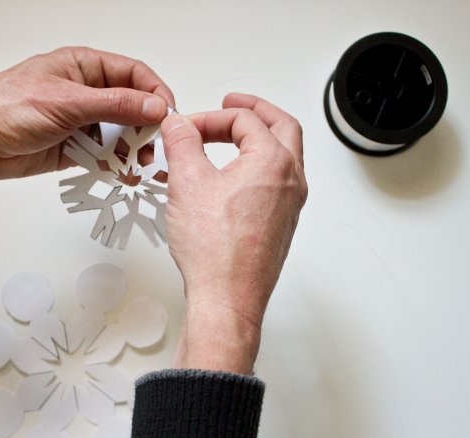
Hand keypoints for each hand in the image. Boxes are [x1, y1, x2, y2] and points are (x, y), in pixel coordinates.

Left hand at [0, 47, 174, 181]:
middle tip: (155, 147)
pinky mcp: (75, 148)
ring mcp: (82, 122)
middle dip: (146, 127)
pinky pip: (105, 156)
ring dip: (133, 150)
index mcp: (85, 67)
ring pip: (121, 134)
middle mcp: (87, 93)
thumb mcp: (67, 102)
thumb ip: (115, 105)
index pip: (134, 74)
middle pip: (132, 107)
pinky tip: (124, 175)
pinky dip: (116, 165)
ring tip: (140, 166)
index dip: (155, 93)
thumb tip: (155, 106)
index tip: (169, 116)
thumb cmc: (6, 107)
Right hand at [162, 93, 306, 374]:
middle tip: (232, 106)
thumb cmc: (215, 250)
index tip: (186, 128)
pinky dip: (261, 166)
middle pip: (282, 127)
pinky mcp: (282, 225)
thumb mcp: (187, 183)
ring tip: (235, 137)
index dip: (210, 117)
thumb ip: (182, 142)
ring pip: (285, 156)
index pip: (245, 120)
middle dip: (256, 111)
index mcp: (274, 161)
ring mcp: (290, 205)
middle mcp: (291, 181)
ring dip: (261, 139)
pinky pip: (279, 182)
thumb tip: (178, 123)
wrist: (227, 299)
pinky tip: (237, 177)